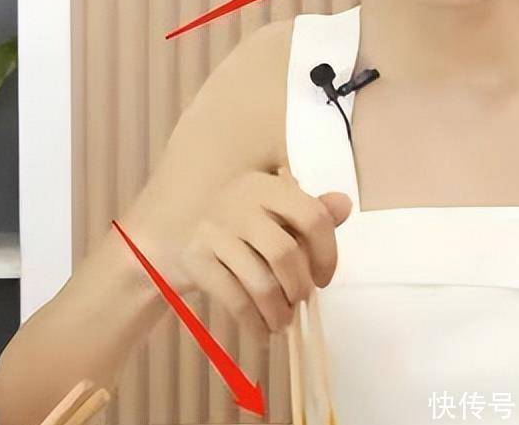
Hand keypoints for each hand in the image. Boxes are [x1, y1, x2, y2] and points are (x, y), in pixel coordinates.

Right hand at [164, 167, 351, 340]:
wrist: (173, 241)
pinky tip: (261, 332)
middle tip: (298, 301)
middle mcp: (238, 201)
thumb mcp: (272, 214)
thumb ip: (310, 213)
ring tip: (281, 321)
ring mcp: (214, 229)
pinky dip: (254, 324)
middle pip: (286, 253)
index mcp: (264, 185)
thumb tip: (345, 204)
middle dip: (299, 288)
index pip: (312, 215)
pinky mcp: (196, 258)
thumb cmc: (234, 229)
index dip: (327, 253)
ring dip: (278, 312)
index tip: (323, 277)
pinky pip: (235, 299)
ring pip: (262, 281)